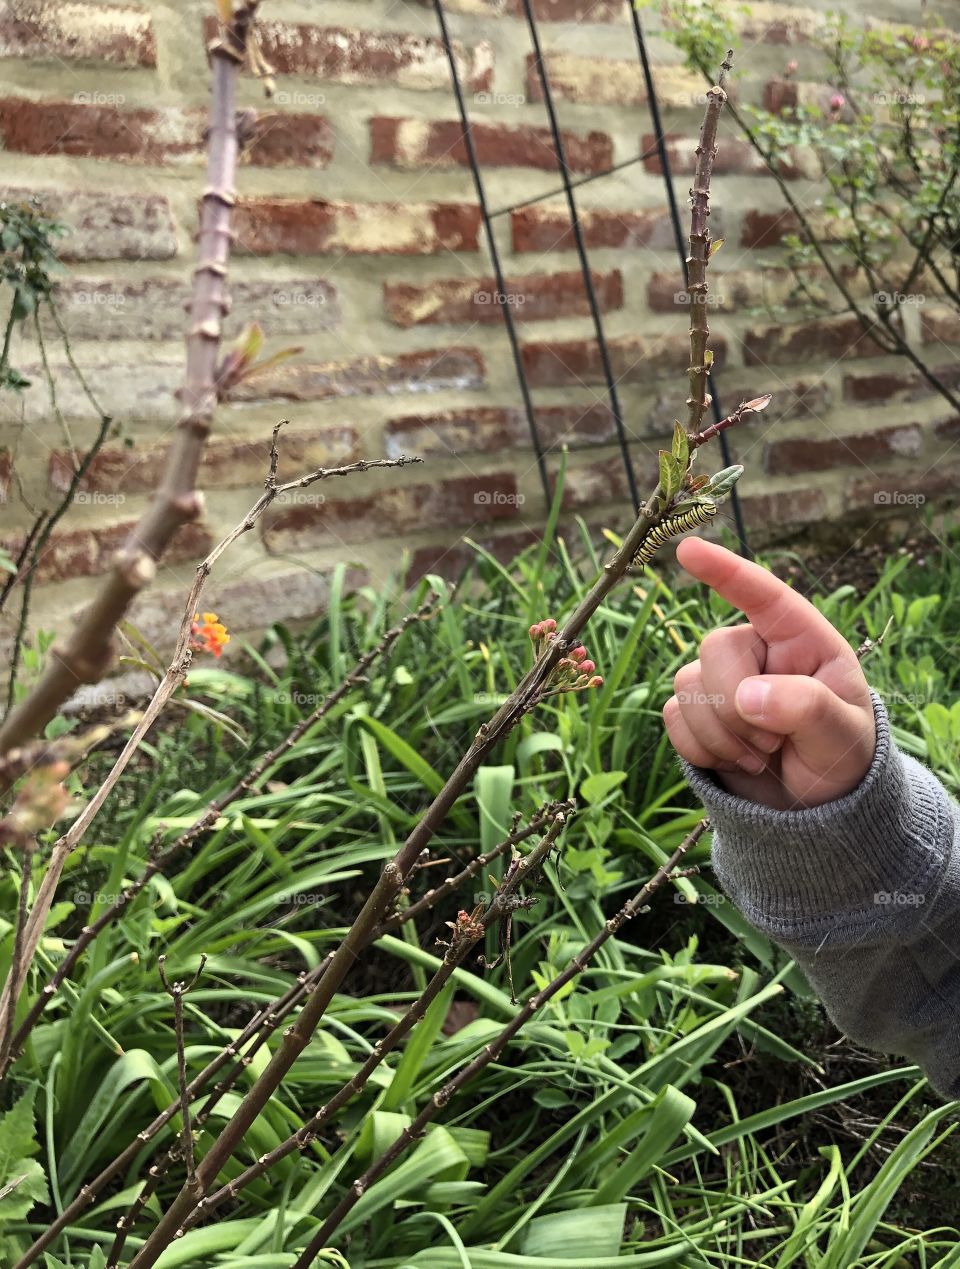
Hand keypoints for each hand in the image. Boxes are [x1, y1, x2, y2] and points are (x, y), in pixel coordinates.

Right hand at [663, 537, 875, 809]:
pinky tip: (734, 761)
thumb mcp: (842, 735)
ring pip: (687, 686)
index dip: (726, 571)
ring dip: (723, 737)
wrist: (813, 807)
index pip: (764, 596)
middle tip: (775, 745)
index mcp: (801, 640)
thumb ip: (806, 708)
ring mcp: (720, 679)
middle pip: (715, 650)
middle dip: (737, 707)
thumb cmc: (839, 756)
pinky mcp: (692, 711)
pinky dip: (703, 750)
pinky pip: (673, 719)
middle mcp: (756, 650)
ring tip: (762, 756)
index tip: (688, 550)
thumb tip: (748, 696)